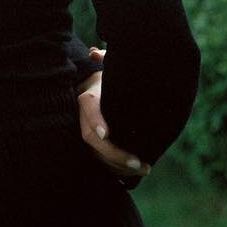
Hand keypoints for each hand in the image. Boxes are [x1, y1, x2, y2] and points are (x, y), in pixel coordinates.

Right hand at [77, 47, 150, 178]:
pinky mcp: (92, 147)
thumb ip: (106, 59)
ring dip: (119, 166)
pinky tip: (135, 173)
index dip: (94, 121)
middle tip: (139, 162)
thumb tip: (95, 53)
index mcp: (88, 98)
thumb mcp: (111, 69)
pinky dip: (117, 170)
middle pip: (91, 138)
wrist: (102, 92)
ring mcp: (86, 133)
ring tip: (144, 168)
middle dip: (114, 153)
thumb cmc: (111, 80)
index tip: (105, 134)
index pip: (88, 109)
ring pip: (95, 155)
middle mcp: (82, 117)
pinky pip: (100, 162)